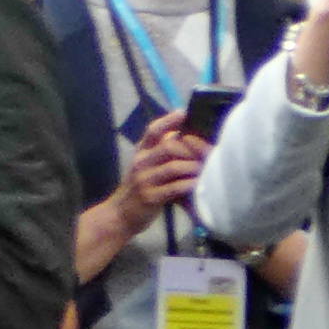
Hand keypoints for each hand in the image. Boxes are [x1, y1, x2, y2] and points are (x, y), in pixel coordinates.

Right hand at [111, 111, 211, 236]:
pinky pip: (174, 188)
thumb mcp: (147, 166)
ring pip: (174, 166)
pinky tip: (199, 184)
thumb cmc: (140, 188)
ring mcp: (144, 180)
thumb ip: (161, 152)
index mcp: (141, 152)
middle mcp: (141, 162)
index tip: (184, 113)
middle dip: (192, 149)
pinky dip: (189, 185)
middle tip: (208, 153)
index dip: (169, 120)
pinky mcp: (150, 197)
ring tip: (208, 169)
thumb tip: (183, 135)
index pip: (153, 130)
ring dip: (194, 167)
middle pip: (169, 146)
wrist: (120, 214)